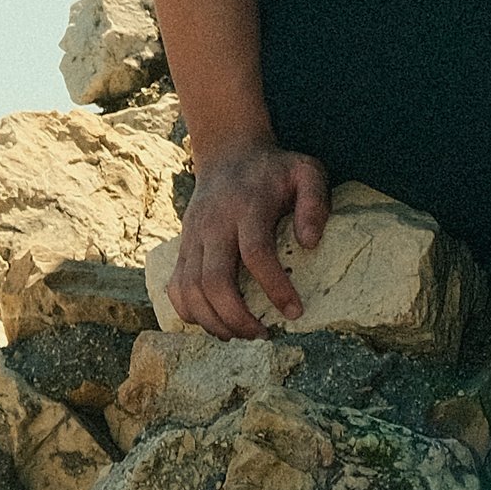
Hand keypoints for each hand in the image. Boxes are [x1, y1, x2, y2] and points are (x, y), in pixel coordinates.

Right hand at [167, 140, 330, 338]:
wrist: (228, 154)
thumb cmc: (274, 170)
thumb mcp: (306, 172)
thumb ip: (315, 202)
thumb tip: (310, 243)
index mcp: (247, 206)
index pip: (255, 252)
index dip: (274, 287)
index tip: (294, 312)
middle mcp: (214, 224)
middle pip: (214, 280)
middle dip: (237, 316)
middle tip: (263, 335)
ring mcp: (193, 236)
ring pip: (190, 289)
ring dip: (213, 321)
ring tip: (241, 335)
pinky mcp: (182, 246)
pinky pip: (175, 287)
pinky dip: (189, 312)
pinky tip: (214, 324)